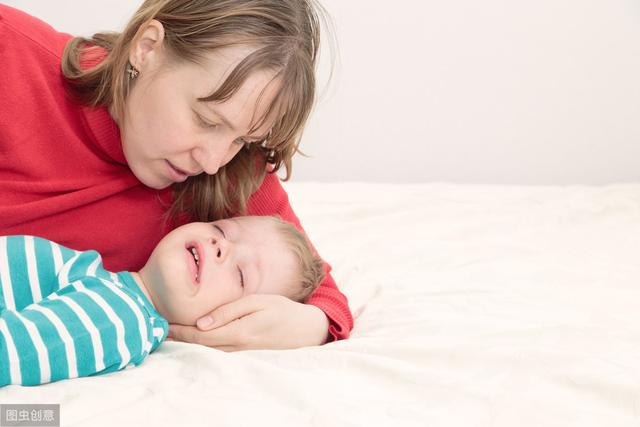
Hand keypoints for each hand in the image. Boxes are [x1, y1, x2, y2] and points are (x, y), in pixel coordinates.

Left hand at [167, 294, 329, 350]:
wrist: (308, 330)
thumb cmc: (284, 310)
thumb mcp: (257, 302)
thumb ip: (229, 310)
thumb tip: (201, 322)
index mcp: (239, 332)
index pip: (201, 335)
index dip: (181, 331)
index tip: (164, 324)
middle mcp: (238, 348)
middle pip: (201, 345)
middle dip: (180, 338)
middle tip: (160, 330)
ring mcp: (243, 355)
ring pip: (209, 352)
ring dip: (191, 344)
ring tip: (173, 334)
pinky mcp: (247, 356)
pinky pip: (221, 353)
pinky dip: (206, 347)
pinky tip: (198, 340)